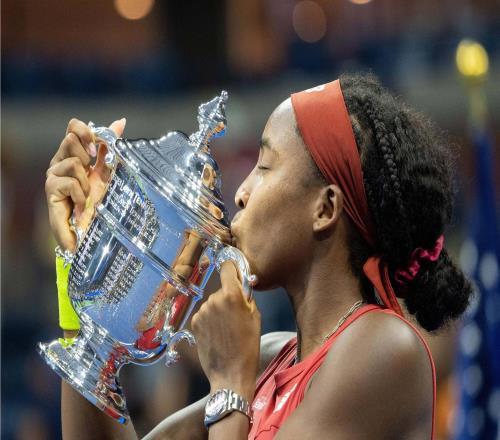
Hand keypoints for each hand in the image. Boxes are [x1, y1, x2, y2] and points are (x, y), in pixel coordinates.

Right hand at [45, 118, 125, 251]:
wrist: (92, 230)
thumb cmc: (99, 203)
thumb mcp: (109, 172)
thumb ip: (111, 147)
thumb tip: (121, 121)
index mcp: (74, 154)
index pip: (73, 127)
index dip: (86, 131)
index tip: (98, 149)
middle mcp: (60, 161)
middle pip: (70, 138)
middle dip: (88, 156)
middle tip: (91, 174)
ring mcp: (53, 175)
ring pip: (74, 162)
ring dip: (87, 182)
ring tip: (88, 196)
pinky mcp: (51, 190)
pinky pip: (71, 182)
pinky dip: (82, 196)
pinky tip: (82, 206)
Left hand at [191, 261, 260, 400]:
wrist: (230, 373)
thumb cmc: (248, 347)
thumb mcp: (255, 318)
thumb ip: (247, 298)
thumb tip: (242, 287)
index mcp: (231, 295)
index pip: (227, 267)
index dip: (232, 269)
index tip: (234, 272)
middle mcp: (214, 299)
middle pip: (221, 289)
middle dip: (228, 297)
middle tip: (236, 315)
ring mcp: (202, 311)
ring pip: (213, 303)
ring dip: (218, 310)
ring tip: (227, 329)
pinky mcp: (194, 322)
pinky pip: (205, 314)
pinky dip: (210, 320)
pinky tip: (217, 334)